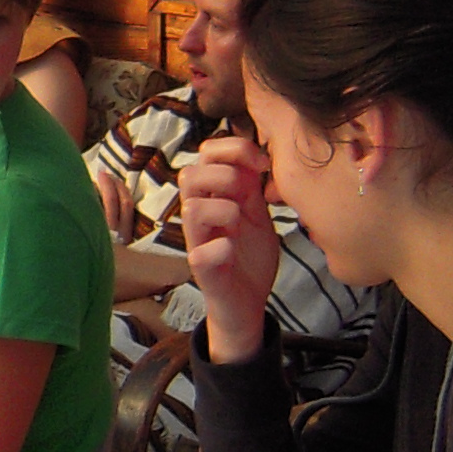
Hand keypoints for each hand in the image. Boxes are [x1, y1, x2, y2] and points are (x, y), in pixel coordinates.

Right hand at [178, 134, 284, 362]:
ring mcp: (197, 242)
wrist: (248, 302)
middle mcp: (199, 215)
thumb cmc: (249, 256)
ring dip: (224, 210)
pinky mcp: (202, 270)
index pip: (207, 153)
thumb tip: (257, 154)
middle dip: (226, 177)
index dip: (235, 149)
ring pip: (192, 208)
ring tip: (240, 224)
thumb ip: (252, 187)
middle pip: (189, 174)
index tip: (263, 164)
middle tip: (249, 195)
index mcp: (213, 195)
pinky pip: (201, 253)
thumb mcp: (257, 214)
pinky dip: (222, 249)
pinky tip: (234, 252)